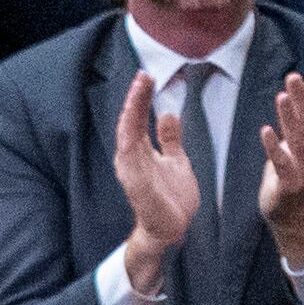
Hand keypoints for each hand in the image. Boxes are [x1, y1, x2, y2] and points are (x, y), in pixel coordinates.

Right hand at [111, 70, 202, 293]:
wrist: (173, 230)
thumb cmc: (172, 199)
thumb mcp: (176, 160)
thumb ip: (170, 139)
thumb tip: (168, 113)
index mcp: (140, 152)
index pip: (139, 119)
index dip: (142, 98)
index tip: (148, 77)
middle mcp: (131, 158)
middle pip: (130, 121)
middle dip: (135, 98)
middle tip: (143, 75)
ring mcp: (130, 170)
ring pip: (127, 134)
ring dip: (132, 111)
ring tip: (139, 89)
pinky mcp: (135, 183)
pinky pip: (129, 155)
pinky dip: (130, 135)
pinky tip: (134, 117)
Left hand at [253, 67, 303, 265]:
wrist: (292, 211)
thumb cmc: (297, 170)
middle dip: (302, 100)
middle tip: (293, 78)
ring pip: (297, 141)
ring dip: (289, 119)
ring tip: (281, 98)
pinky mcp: (288, 185)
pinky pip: (281, 164)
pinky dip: (274, 148)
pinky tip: (266, 131)